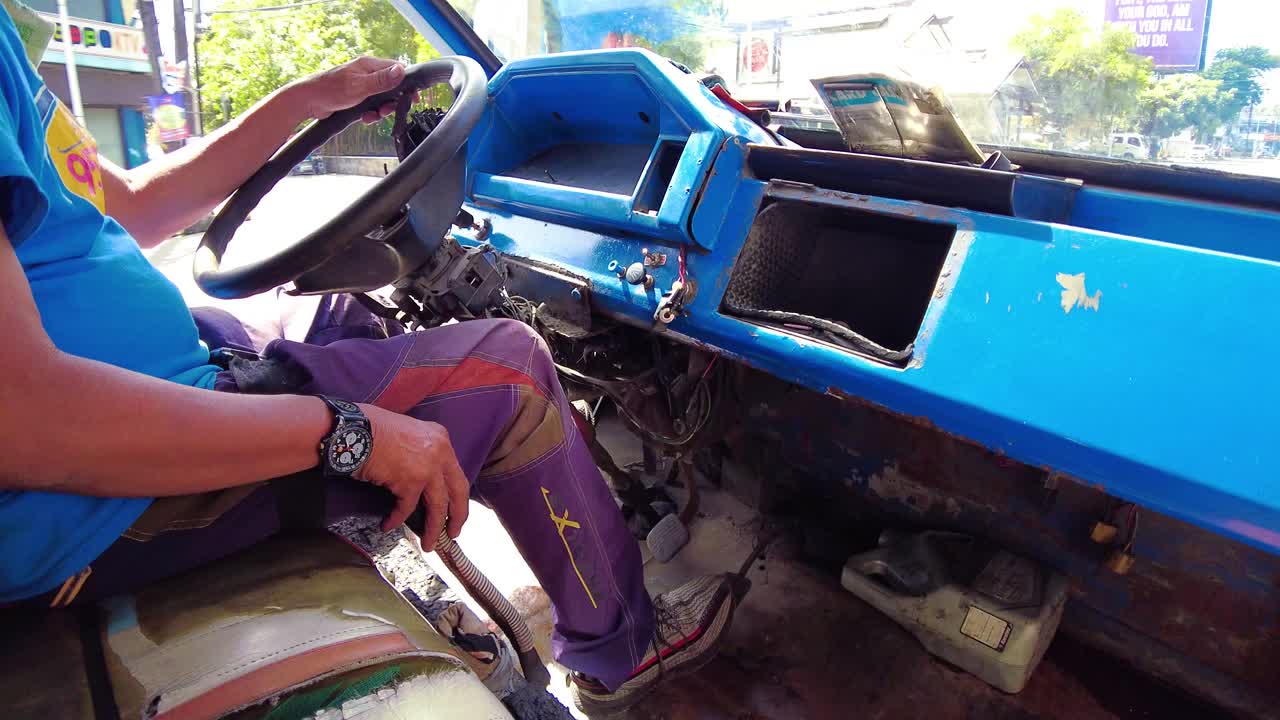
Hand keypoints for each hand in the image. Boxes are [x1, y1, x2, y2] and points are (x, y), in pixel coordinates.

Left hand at [295, 57, 418, 124]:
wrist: (308, 101)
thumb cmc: (330, 89)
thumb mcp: (360, 86)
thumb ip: (381, 80)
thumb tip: (400, 71)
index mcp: (369, 65)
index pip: (396, 70)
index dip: (406, 84)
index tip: (411, 98)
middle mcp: (366, 73)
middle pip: (390, 87)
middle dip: (391, 102)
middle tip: (385, 111)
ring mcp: (361, 85)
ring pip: (381, 98)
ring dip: (380, 110)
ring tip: (372, 116)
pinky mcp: (356, 97)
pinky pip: (371, 106)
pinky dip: (370, 113)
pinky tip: (364, 118)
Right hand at [354, 403, 469, 548]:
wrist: (354, 428)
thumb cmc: (373, 428)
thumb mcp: (409, 432)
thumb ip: (421, 451)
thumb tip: (421, 478)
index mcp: (441, 438)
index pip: (455, 472)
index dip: (455, 494)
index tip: (454, 509)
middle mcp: (440, 452)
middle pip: (458, 491)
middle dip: (458, 516)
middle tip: (453, 533)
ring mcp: (427, 468)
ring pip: (438, 506)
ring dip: (434, 528)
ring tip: (429, 544)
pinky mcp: (410, 481)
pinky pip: (406, 508)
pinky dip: (397, 519)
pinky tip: (389, 525)